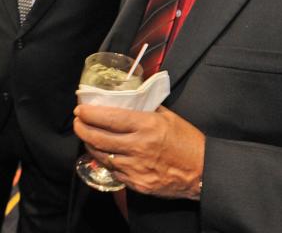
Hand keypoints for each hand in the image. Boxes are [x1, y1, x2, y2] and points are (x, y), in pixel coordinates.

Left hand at [73, 105, 203, 199]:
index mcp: (146, 126)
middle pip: (98, 138)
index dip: (89, 114)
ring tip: (86, 135)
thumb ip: (145, 108)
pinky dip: (105, 161)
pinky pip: (114, 171)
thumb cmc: (187, 141)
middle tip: (78, 122)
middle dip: (82, 128)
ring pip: (101, 156)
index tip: (80, 109)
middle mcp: (138, 147)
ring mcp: (136, 168)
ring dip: (90, 145)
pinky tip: (104, 154)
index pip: (108, 118)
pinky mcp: (137, 184)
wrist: (203, 171)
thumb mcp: (167, 117)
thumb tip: (125, 98)